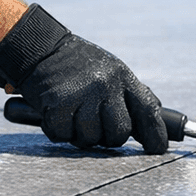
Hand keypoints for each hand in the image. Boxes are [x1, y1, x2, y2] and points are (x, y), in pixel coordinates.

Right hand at [0, 5, 167, 153]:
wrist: (38, 47)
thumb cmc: (75, 64)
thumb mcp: (108, 70)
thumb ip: (127, 94)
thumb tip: (154, 119)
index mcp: (120, 75)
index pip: (147, 109)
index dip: (155, 134)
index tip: (156, 149)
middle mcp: (104, 84)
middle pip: (119, 132)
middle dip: (108, 136)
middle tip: (95, 125)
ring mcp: (81, 94)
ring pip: (91, 138)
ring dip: (80, 134)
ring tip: (73, 116)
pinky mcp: (57, 104)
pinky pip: (64, 135)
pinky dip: (58, 131)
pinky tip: (56, 115)